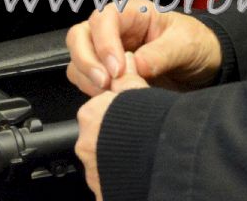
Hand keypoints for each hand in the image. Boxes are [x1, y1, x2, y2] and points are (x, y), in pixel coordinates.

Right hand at [66, 0, 220, 95]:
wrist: (205, 68)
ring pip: (77, 60)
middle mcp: (114, 30)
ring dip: (87, 79)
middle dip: (86, 61)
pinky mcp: (107, 75)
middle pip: (80, 37)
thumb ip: (162, 53)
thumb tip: (137, 65)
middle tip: (105, 84)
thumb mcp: (186, 45)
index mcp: (133, 13)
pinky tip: (111, 99)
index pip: (103, 19)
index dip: (104, 43)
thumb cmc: (196, 45)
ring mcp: (107, 53)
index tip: (117, 68)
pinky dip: (91, 91)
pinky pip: (85, 81)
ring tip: (111, 94)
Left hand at [75, 53, 149, 200]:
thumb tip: (125, 60)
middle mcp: (86, 143)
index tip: (136, 113)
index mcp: (91, 115)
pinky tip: (136, 171)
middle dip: (117, 133)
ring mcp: (91, 169)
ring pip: (104, 158)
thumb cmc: (149, 129)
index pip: (101, 108)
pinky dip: (120, 175)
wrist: (159, 168)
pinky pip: (108, 179)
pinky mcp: (99, 190)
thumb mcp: (141, 94)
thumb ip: (129, 79)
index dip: (121, 109)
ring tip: (141, 153)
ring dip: (118, 155)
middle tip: (140, 133)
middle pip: (101, 133)